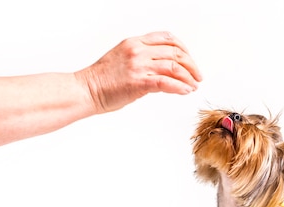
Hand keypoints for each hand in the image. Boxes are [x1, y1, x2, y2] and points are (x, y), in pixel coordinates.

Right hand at [75, 31, 202, 112]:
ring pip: (174, 66)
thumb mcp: (123, 59)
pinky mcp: (139, 82)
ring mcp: (138, 65)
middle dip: (191, 65)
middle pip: (175, 52)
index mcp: (134, 42)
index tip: (189, 60)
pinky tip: (186, 91)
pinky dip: (180, 87)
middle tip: (198, 76)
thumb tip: (164, 69)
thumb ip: (142, 59)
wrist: (85, 90)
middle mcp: (138, 50)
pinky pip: (167, 82)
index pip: (167, 38)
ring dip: (189, 77)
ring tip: (194, 86)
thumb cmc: (102, 79)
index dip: (183, 48)